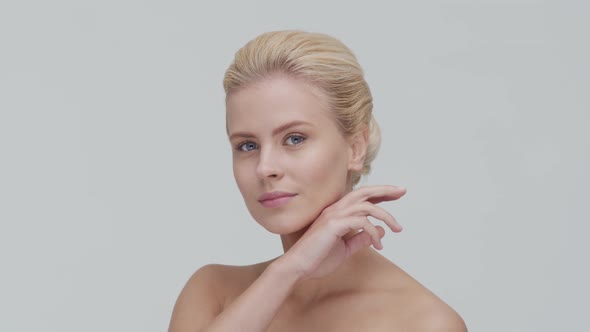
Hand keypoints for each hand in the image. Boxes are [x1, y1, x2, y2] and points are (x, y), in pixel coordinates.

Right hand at [280, 185, 405, 280]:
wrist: (298, 267)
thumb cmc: (318, 258)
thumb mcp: (345, 248)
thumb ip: (361, 239)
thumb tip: (380, 231)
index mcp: (336, 212)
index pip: (361, 196)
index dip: (379, 193)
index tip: (396, 194)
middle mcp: (335, 209)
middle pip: (364, 192)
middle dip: (385, 190)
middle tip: (402, 191)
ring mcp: (333, 215)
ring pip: (366, 206)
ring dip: (386, 216)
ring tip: (397, 229)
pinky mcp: (333, 224)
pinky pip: (361, 222)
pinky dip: (373, 232)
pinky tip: (379, 245)